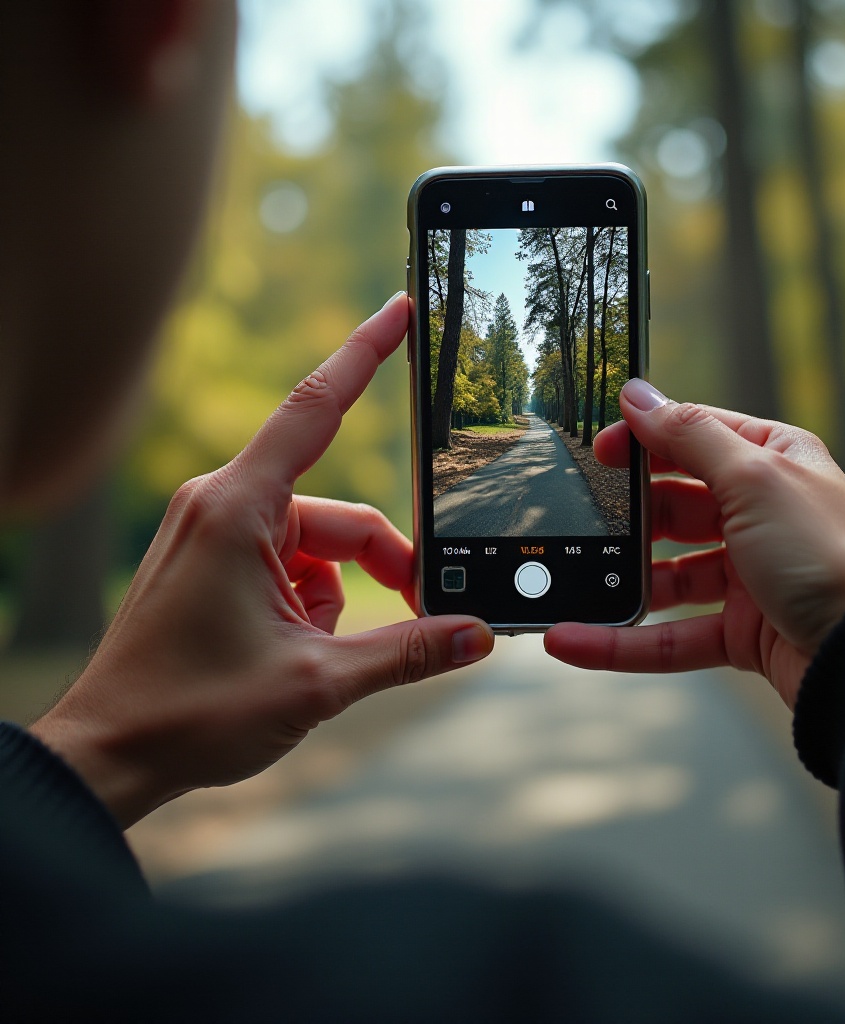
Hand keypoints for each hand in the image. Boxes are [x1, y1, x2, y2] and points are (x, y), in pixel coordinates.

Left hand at [31, 293, 492, 827]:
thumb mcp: (317, 683)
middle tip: (419, 616)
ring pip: (318, 546)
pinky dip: (310, 605)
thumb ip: (407, 650)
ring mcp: (216, 534)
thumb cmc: (189, 713)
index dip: (364, 353)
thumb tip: (476, 634)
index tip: (398, 311)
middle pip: (339, 514)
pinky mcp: (214, 561)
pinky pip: (289, 565)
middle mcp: (223, 506)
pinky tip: (294, 653)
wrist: (110, 755)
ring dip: (340, 599)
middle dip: (383, 566)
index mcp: (239, 510)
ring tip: (318, 658)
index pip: (315, 409)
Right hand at [544, 379, 844, 708]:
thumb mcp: (754, 476)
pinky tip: (578, 641)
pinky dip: (624, 641)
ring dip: (624, 582)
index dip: (646, 441)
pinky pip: (671, 634)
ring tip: (578, 586)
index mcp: (773, 462)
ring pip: (668, 575)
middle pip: (676, 507)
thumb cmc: (829, 554)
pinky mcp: (740, 632)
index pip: (696, 438)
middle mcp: (761, 515)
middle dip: (632, 516)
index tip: (600, 450)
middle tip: (587, 520)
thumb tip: (638, 395)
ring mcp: (750, 576)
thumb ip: (689, 435)